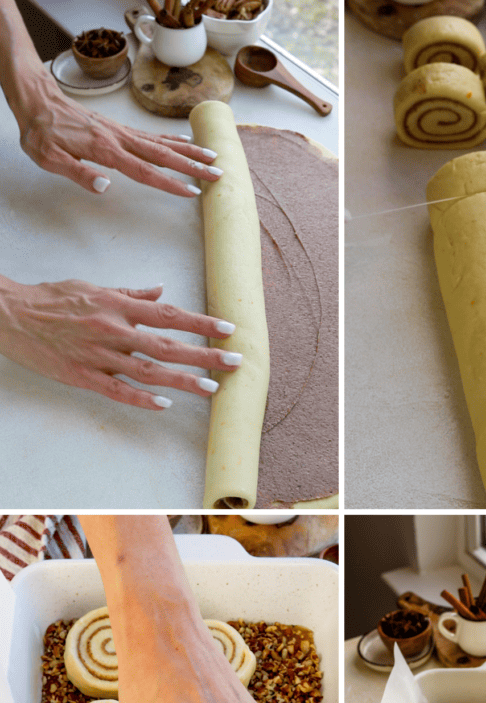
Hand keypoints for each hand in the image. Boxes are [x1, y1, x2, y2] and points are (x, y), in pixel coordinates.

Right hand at [0, 277, 240, 408]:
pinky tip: (165, 405)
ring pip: (149, 371)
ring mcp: (99, 355)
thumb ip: (130, 293)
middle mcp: (114, 329)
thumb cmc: (52, 298)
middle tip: (235, 362)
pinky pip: (118, 390)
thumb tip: (161, 290)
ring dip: (183, 381)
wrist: (11, 315)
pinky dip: (141, 399)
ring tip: (212, 388)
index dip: (201, 322)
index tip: (228, 328)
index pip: (170, 314)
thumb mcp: (93, 286)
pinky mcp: (83, 376)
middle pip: (168, 345)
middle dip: (205, 354)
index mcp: (118, 305)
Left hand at [11, 65, 221, 196]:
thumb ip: (79, 172)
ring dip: (189, 151)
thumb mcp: (50, 158)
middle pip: (163, 155)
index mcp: (106, 150)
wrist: (37, 101)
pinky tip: (185, 142)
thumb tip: (106, 187)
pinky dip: (172, 140)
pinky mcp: (120, 129)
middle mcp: (120, 139)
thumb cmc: (41, 133)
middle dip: (192, 166)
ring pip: (162, 142)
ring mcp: (122, 132)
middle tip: (218, 173)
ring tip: (213, 157)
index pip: (144, 171)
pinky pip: (152, 136)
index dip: (169, 184)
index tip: (191, 192)